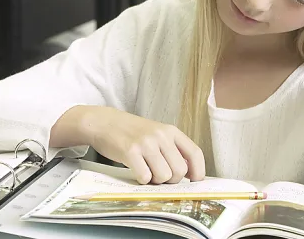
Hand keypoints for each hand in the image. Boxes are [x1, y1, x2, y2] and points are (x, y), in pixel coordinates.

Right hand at [76, 106, 205, 184]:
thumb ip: (173, 149)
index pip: (195, 153)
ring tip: (148, 172)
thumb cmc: (133, 133)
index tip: (195, 181)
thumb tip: (188, 173)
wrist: (105, 123)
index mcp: (172, 131)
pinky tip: (137, 172)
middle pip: (180, 170)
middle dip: (172, 180)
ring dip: (156, 181)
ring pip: (164, 176)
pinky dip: (142, 180)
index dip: (199, 170)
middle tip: (160, 176)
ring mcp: (146, 143)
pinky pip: (145, 176)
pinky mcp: (130, 151)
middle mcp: (162, 135)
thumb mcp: (157, 134)